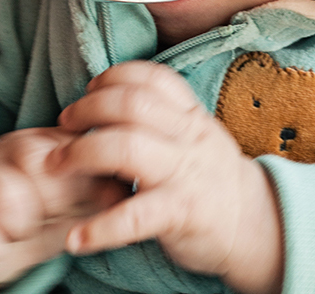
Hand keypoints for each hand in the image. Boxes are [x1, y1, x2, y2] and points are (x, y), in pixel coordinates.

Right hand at [0, 128, 127, 291]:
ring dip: (18, 223)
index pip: (72, 143)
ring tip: (21, 230)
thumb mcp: (79, 199)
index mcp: (49, 141)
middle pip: (33, 159)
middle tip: (47, 216)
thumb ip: (103, 191)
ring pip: (1, 191)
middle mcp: (10, 149)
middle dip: (49, 199)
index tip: (79, 201)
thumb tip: (125, 190)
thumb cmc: (43, 213)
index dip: (81, 180)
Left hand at [50, 61, 283, 293]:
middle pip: (132, 105)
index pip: (152, 78)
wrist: (258, 226)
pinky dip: (100, 228)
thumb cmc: (212, 179)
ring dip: (81, 153)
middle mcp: (189, 138)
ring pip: (127, 147)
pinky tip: (77, 238)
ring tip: (56, 166)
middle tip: (64, 125)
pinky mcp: (181, 213)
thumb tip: (110, 98)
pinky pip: (134, 216)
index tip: (90, 90)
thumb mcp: (197, 136)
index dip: (114, 77)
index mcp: (191, 116)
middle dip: (88, 109)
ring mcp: (185, 174)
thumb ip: (164, 117)